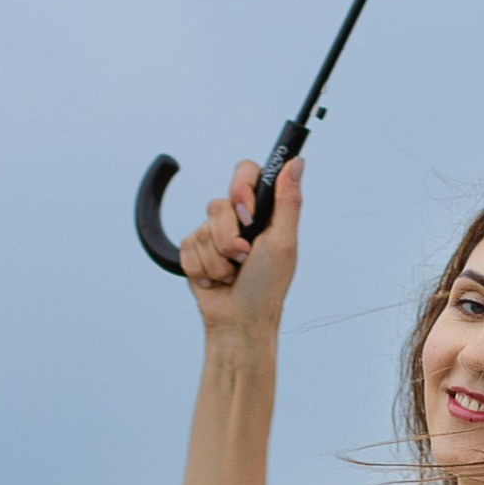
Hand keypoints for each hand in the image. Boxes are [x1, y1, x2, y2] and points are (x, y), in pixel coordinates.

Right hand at [181, 154, 303, 347]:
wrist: (239, 322)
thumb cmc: (266, 287)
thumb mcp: (283, 242)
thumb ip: (288, 201)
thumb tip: (296, 162)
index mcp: (263, 212)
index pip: (246, 172)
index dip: (241, 189)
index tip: (248, 215)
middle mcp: (237, 220)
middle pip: (218, 205)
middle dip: (229, 238)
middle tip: (244, 257)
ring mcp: (214, 235)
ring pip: (202, 230)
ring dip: (218, 260)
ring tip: (233, 275)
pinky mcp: (194, 251)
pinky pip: (187, 248)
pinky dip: (202, 269)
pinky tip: (216, 282)